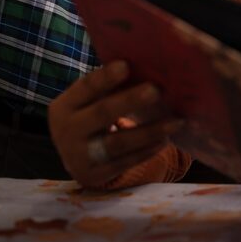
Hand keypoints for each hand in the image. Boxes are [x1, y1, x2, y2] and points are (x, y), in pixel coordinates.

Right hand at [48, 61, 183, 187]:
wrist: (77, 157)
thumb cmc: (90, 116)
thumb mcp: (89, 102)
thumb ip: (108, 88)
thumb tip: (148, 65)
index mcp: (64, 106)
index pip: (85, 88)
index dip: (105, 77)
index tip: (127, 65)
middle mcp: (66, 132)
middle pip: (102, 113)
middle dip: (130, 101)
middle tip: (156, 90)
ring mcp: (78, 157)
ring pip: (118, 143)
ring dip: (150, 131)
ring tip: (176, 121)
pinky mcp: (95, 175)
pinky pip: (125, 162)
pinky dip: (147, 151)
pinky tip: (165, 140)